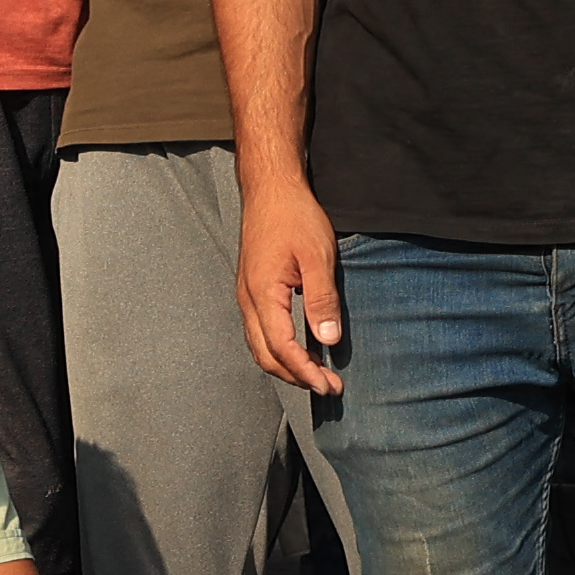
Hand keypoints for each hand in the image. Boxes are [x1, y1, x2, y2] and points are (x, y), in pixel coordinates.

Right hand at [237, 175, 345, 395]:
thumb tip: (328, 339)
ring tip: (317, 372)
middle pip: (266, 356)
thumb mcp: (318, 256)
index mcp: (262, 294)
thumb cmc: (293, 216)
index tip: (327, 384)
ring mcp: (247, 296)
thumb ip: (322, 300)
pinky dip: (280, 348)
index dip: (305, 371)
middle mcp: (248, 300)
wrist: (271, 189)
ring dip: (287, 365)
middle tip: (327, 386)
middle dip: (296, 377)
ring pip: (260, 346)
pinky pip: (261, 331)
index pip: (282, 349)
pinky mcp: (252, 290)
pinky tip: (301, 348)